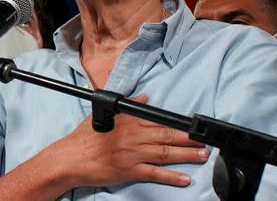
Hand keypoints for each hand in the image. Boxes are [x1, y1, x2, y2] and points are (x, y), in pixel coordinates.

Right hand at [54, 94, 208, 188]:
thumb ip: (129, 105)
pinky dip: (171, 176)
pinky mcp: (128, 171)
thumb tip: (145, 97)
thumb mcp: (107, 114)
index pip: (160, 121)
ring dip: (186, 155)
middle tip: (205, 141)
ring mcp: (132, 154)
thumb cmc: (86, 137)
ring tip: (201, 155)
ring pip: (165, 154)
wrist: (71, 157)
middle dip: (189, 139)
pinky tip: (185, 178)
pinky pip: (154, 174)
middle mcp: (134, 136)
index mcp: (130, 121)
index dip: (179, 125)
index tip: (193, 126)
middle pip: (167, 136)